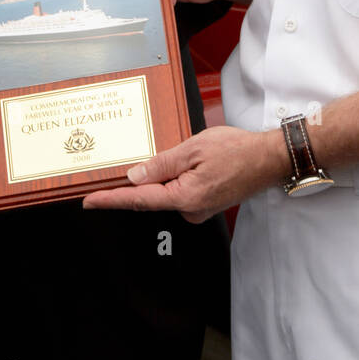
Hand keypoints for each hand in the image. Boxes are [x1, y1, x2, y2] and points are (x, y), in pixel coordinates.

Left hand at [82, 125, 290, 221]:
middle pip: (152, 195)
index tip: (89, 201)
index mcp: (185, 198)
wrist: (269, 159)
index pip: (139, 200)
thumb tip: (134, 176)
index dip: (111, 199)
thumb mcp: (193, 148)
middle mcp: (190, 210)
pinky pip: (180, 191)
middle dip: (141, 179)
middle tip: (139, 159)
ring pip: (168, 192)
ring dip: (163, 175)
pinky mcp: (205, 204)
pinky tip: (188, 161)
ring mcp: (198, 210)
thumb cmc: (237, 151)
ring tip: (184, 153)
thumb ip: (161, 164)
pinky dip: (176, 178)